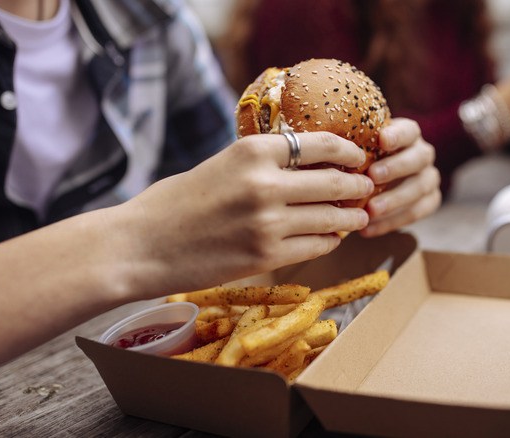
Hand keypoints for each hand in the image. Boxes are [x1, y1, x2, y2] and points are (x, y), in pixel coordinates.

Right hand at [115, 132, 373, 298]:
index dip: (349, 151)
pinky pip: (317, 246)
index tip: (358, 157)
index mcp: (251, 151)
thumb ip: (261, 162)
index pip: (320, 144)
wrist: (141, 246)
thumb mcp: (219, 164)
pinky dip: (330, 240)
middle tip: (367, 188)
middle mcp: (264, 184)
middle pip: (334, 182)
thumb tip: (308, 163)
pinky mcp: (266, 256)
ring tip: (357, 216)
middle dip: (358, 186)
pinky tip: (332, 237)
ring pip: (332, 218)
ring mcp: (268, 223)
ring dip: (351, 217)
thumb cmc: (175, 203)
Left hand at [361, 118, 440, 236]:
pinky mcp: (430, 201)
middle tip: (372, 177)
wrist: (377, 181)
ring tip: (369, 211)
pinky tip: (368, 230)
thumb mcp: (359, 149)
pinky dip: (392, 222)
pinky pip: (416, 213)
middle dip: (395, 168)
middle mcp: (423, 154)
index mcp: (409, 135)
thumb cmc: (362, 159)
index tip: (382, 140)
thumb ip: (351, 146)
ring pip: (419, 189)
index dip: (398, 135)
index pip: (409, 130)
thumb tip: (326, 144)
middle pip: (418, 159)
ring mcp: (429, 178)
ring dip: (393, 201)